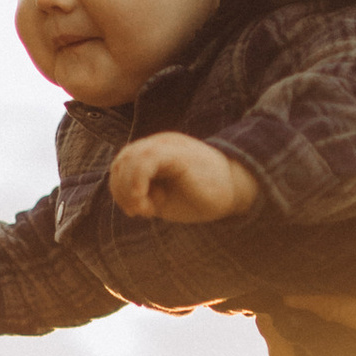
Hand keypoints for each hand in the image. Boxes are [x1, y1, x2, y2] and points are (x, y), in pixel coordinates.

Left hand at [110, 132, 261, 224]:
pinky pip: (147, 159)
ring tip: (146, 209)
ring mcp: (168, 145)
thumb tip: (127, 199)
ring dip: (129, 189)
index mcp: (155, 151)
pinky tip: (145, 201)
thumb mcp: (164, 198)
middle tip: (139, 212)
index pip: (122, 164)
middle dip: (121, 190)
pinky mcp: (178, 153)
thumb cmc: (201, 197)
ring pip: (131, 158)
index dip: (118, 188)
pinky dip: (138, 181)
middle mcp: (159, 143)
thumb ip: (143, 194)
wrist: (236, 191)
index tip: (134, 211)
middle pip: (122, 160)